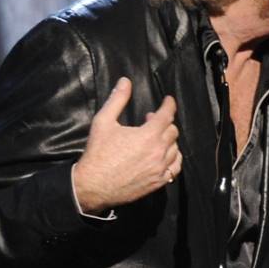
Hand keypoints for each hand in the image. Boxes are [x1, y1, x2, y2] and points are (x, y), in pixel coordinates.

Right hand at [73, 77, 181, 213]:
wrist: (93, 185)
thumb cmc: (97, 153)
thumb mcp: (103, 122)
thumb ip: (117, 100)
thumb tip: (125, 81)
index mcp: (148, 135)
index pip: (167, 115)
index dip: (169, 105)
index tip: (168, 100)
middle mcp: (159, 151)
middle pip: (172, 131)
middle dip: (164, 123)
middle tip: (150, 122)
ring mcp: (160, 168)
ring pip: (175, 149)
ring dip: (168, 140)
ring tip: (155, 139)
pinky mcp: (159, 182)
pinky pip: (175, 167)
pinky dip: (173, 158)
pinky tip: (163, 155)